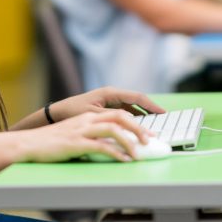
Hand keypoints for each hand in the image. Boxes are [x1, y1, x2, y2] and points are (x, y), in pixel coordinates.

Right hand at [19, 110, 153, 162]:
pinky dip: (115, 153)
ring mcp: (81, 130)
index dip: (136, 121)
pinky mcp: (76, 143)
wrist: (29, 143)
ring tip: (139, 153)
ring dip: (130, 141)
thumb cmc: (52, 142)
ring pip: (113, 130)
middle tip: (150, 141)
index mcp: (89, 116)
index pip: (118, 113)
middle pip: (120, 117)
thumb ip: (93, 136)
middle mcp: (87, 120)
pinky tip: (123, 160)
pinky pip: (101, 146)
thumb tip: (113, 146)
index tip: (149, 132)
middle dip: (138, 128)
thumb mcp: (75, 134)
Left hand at [48, 86, 164, 122]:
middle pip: (137, 102)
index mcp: (110, 93)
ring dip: (143, 116)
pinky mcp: (108, 108)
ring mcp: (110, 101)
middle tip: (163, 121)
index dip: (151, 105)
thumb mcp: (93, 116)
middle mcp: (112, 95)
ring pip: (132, 108)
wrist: (57, 113)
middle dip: (150, 111)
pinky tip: (139, 129)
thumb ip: (112, 119)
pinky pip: (125, 113)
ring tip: (154, 127)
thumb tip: (130, 122)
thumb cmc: (73, 112)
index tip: (164, 113)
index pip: (137, 97)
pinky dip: (133, 120)